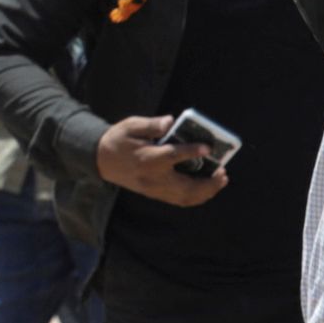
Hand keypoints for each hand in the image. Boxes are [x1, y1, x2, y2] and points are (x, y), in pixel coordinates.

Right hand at [94, 114, 226, 208]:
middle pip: (185, 187)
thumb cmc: (118, 139)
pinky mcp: (154, 193)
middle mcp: (153, 178)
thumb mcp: (131, 125)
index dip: (192, 152)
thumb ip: (152, 125)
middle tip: (223, 173)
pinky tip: (206, 189)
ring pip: (184, 197)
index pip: (173, 156)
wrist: (100, 160)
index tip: (207, 148)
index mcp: (147, 158)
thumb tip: (170, 121)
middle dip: (208, 183)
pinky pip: (178, 200)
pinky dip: (195, 197)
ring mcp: (154, 189)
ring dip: (205, 192)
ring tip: (220, 181)